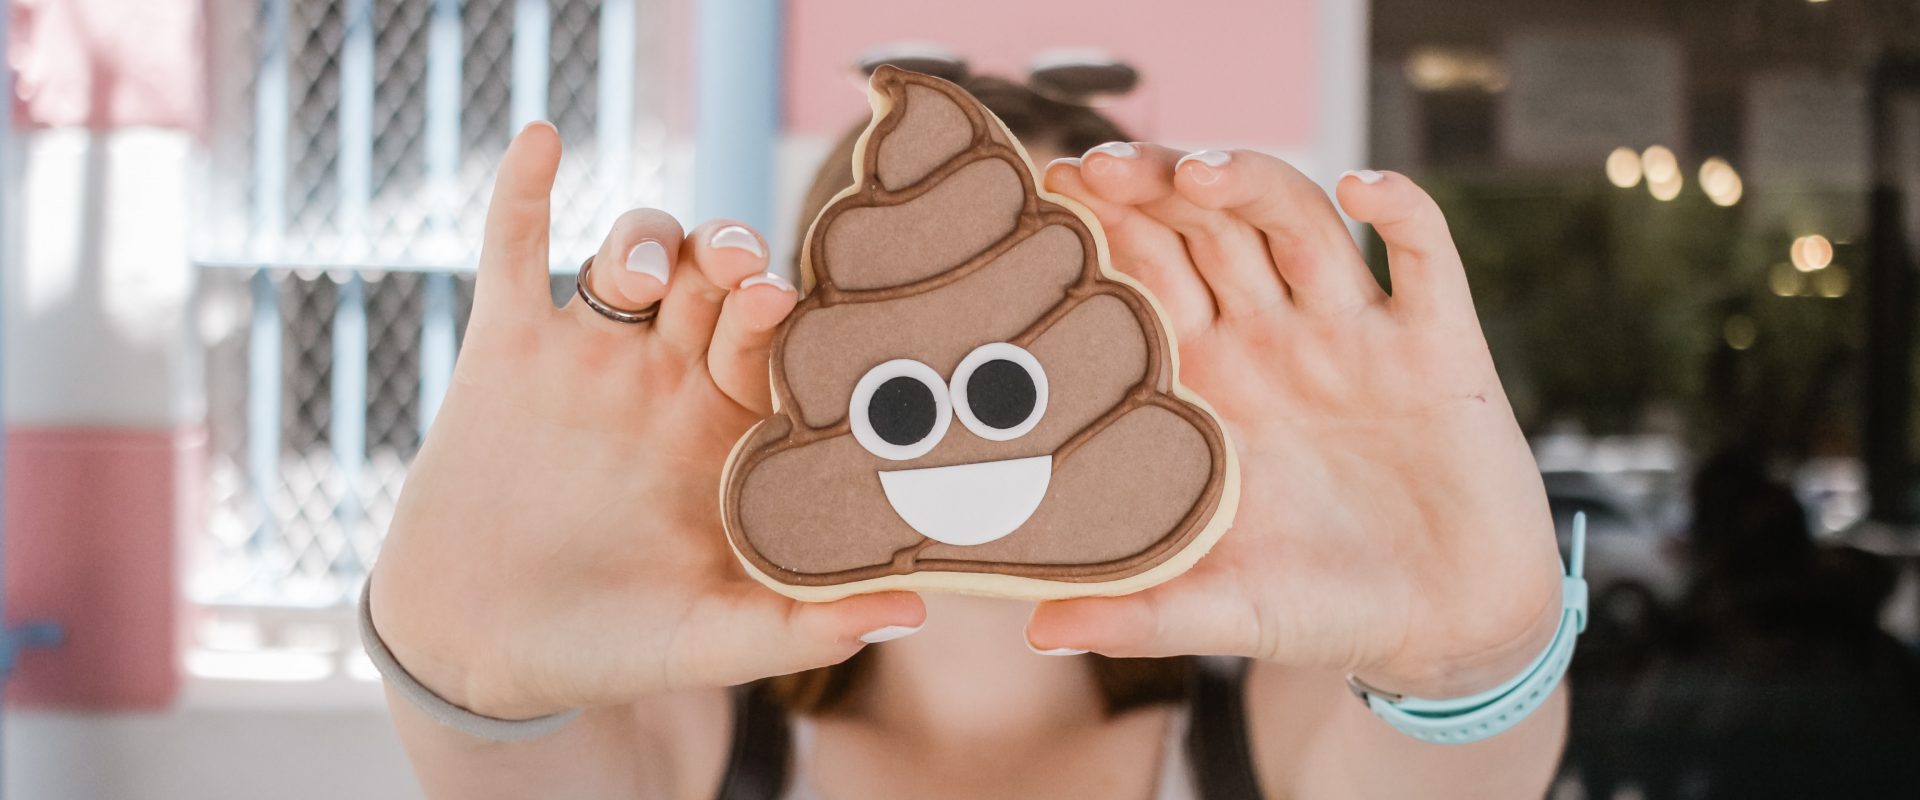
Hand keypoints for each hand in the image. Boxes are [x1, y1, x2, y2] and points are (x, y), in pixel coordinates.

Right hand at [368, 123, 923, 720]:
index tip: (796, 309)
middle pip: (715, 282)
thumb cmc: (611, 649)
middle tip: (741, 275)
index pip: (779, 346)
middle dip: (732, 260)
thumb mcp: (708, 642)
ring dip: (646, 240)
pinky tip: (543, 140)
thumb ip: (799, 625)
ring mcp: (589, 358)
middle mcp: (668, 380)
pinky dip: (524, 191)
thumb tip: (914, 610)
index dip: (793, 320)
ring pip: (633, 253)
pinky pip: (515, 249)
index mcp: (730, 431)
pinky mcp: (507, 349)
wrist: (481, 653)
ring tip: (635, 278)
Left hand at [1026, 145, 1562, 697]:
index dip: (1105, 229)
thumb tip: (1037, 631)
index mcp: (1210, 383)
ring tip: (1201, 172)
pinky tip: (1367, 188)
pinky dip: (1403, 210)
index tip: (1051, 193)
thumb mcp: (1225, 610)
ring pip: (1298, 222)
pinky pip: (1427, 255)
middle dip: (1157, 187)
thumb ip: (1139, 614)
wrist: (1449, 629)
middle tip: (1103, 166)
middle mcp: (1275, 340)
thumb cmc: (1324, 610)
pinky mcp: (1438, 346)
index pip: (1146, 277)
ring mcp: (1356, 335)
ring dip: (1253, 182)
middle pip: (1208, 229)